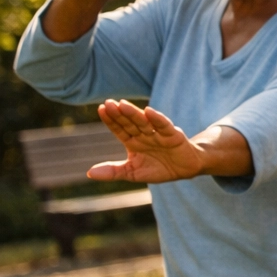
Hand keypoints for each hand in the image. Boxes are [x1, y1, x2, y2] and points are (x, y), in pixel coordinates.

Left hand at [88, 100, 205, 182]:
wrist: (185, 170)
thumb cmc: (159, 169)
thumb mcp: (133, 173)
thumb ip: (113, 172)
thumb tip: (89, 173)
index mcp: (133, 142)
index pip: (119, 129)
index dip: (111, 120)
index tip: (100, 109)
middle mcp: (145, 135)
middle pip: (130, 123)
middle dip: (119, 114)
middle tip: (108, 103)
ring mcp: (158, 134)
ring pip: (144, 122)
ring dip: (134, 114)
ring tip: (122, 104)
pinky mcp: (174, 136)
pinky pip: (164, 126)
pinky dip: (157, 119)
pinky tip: (149, 112)